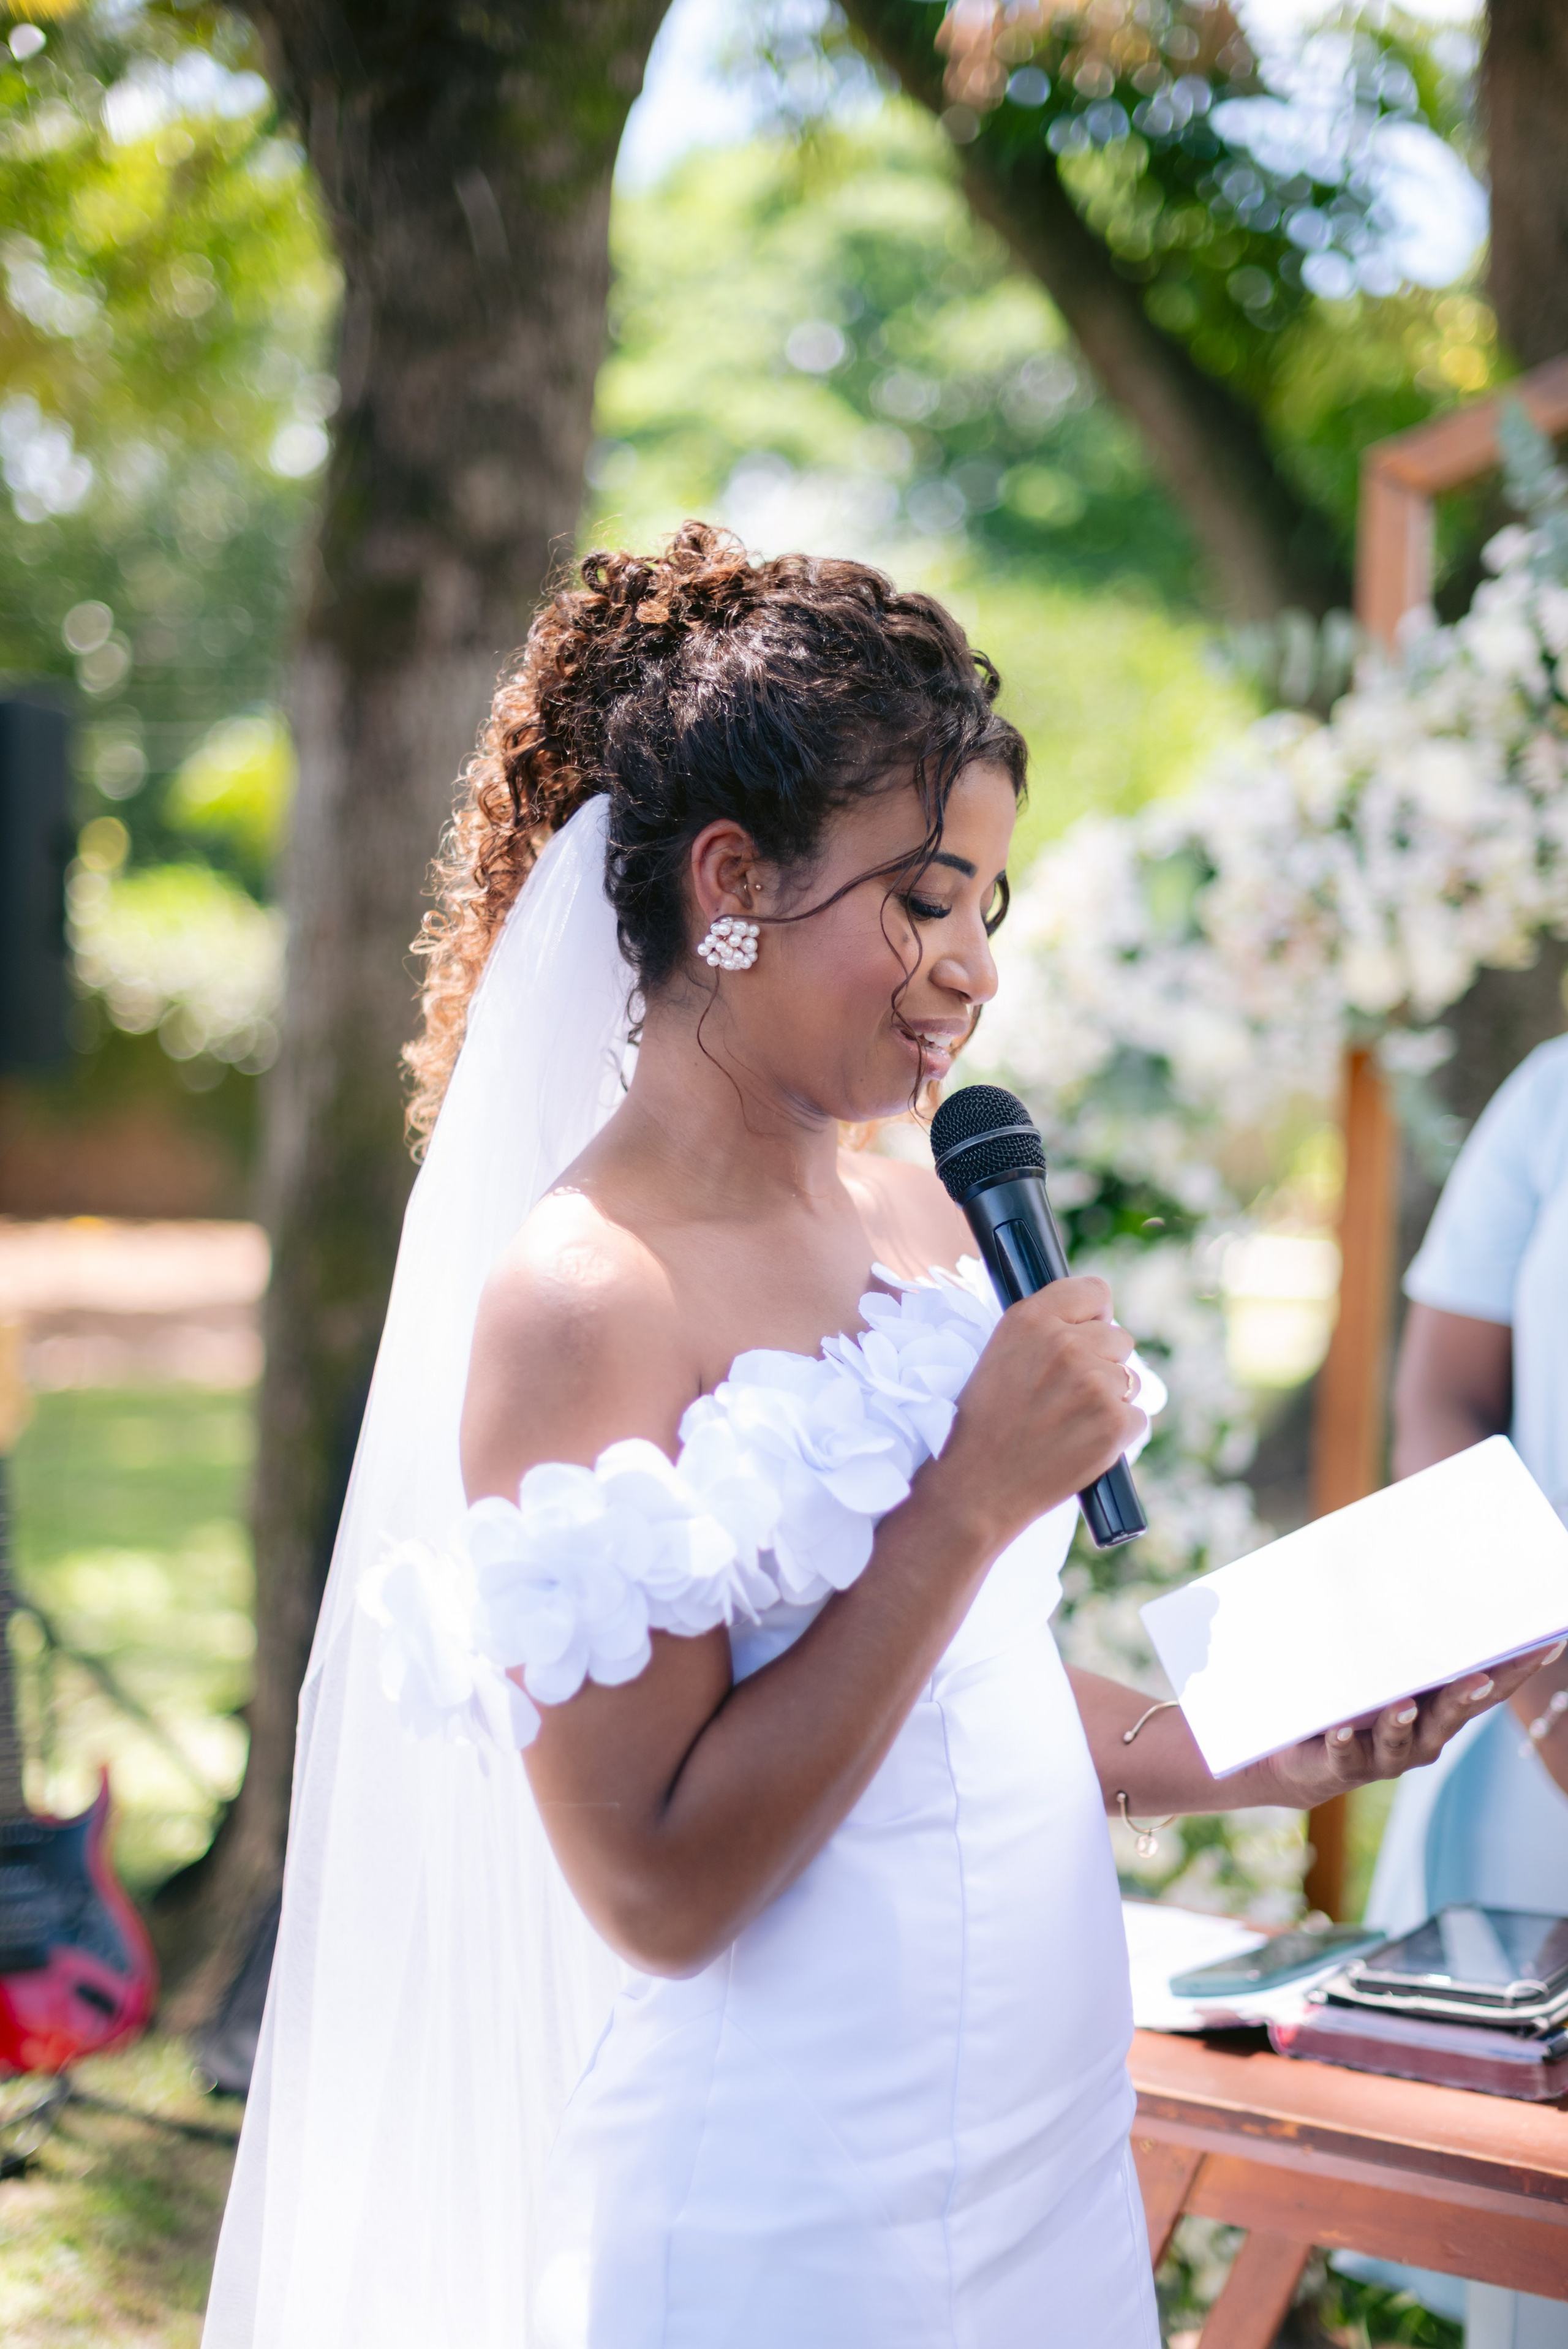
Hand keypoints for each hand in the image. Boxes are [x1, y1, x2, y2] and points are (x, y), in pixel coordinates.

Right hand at [937, 1276, 1144, 1549]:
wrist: (979, 1485)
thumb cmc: (986, 1422)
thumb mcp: (1000, 1353)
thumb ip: (1046, 1328)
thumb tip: (1096, 1320)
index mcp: (1031, 1319)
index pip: (1095, 1291)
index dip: (1093, 1316)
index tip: (1085, 1335)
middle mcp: (1065, 1344)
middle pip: (1119, 1337)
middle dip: (1102, 1363)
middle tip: (1066, 1395)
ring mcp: (1094, 1383)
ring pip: (1130, 1379)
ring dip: (1110, 1399)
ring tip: (1069, 1421)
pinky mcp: (1115, 1422)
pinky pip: (1137, 1417)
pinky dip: (1116, 1433)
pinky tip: (1081, 1443)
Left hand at [1263, 1639, 1565, 1807]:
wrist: (1305, 1756)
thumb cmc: (1354, 1696)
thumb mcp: (1381, 1663)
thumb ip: (1402, 1635)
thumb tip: (1411, 1566)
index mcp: (1440, 1707)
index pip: (1488, 1689)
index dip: (1517, 1670)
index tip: (1547, 1643)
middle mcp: (1423, 1734)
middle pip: (1451, 1715)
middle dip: (1466, 1695)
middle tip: (1480, 1676)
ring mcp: (1386, 1754)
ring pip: (1400, 1738)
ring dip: (1401, 1721)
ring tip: (1400, 1705)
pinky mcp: (1342, 1765)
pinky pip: (1346, 1755)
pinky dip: (1344, 1741)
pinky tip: (1339, 1729)